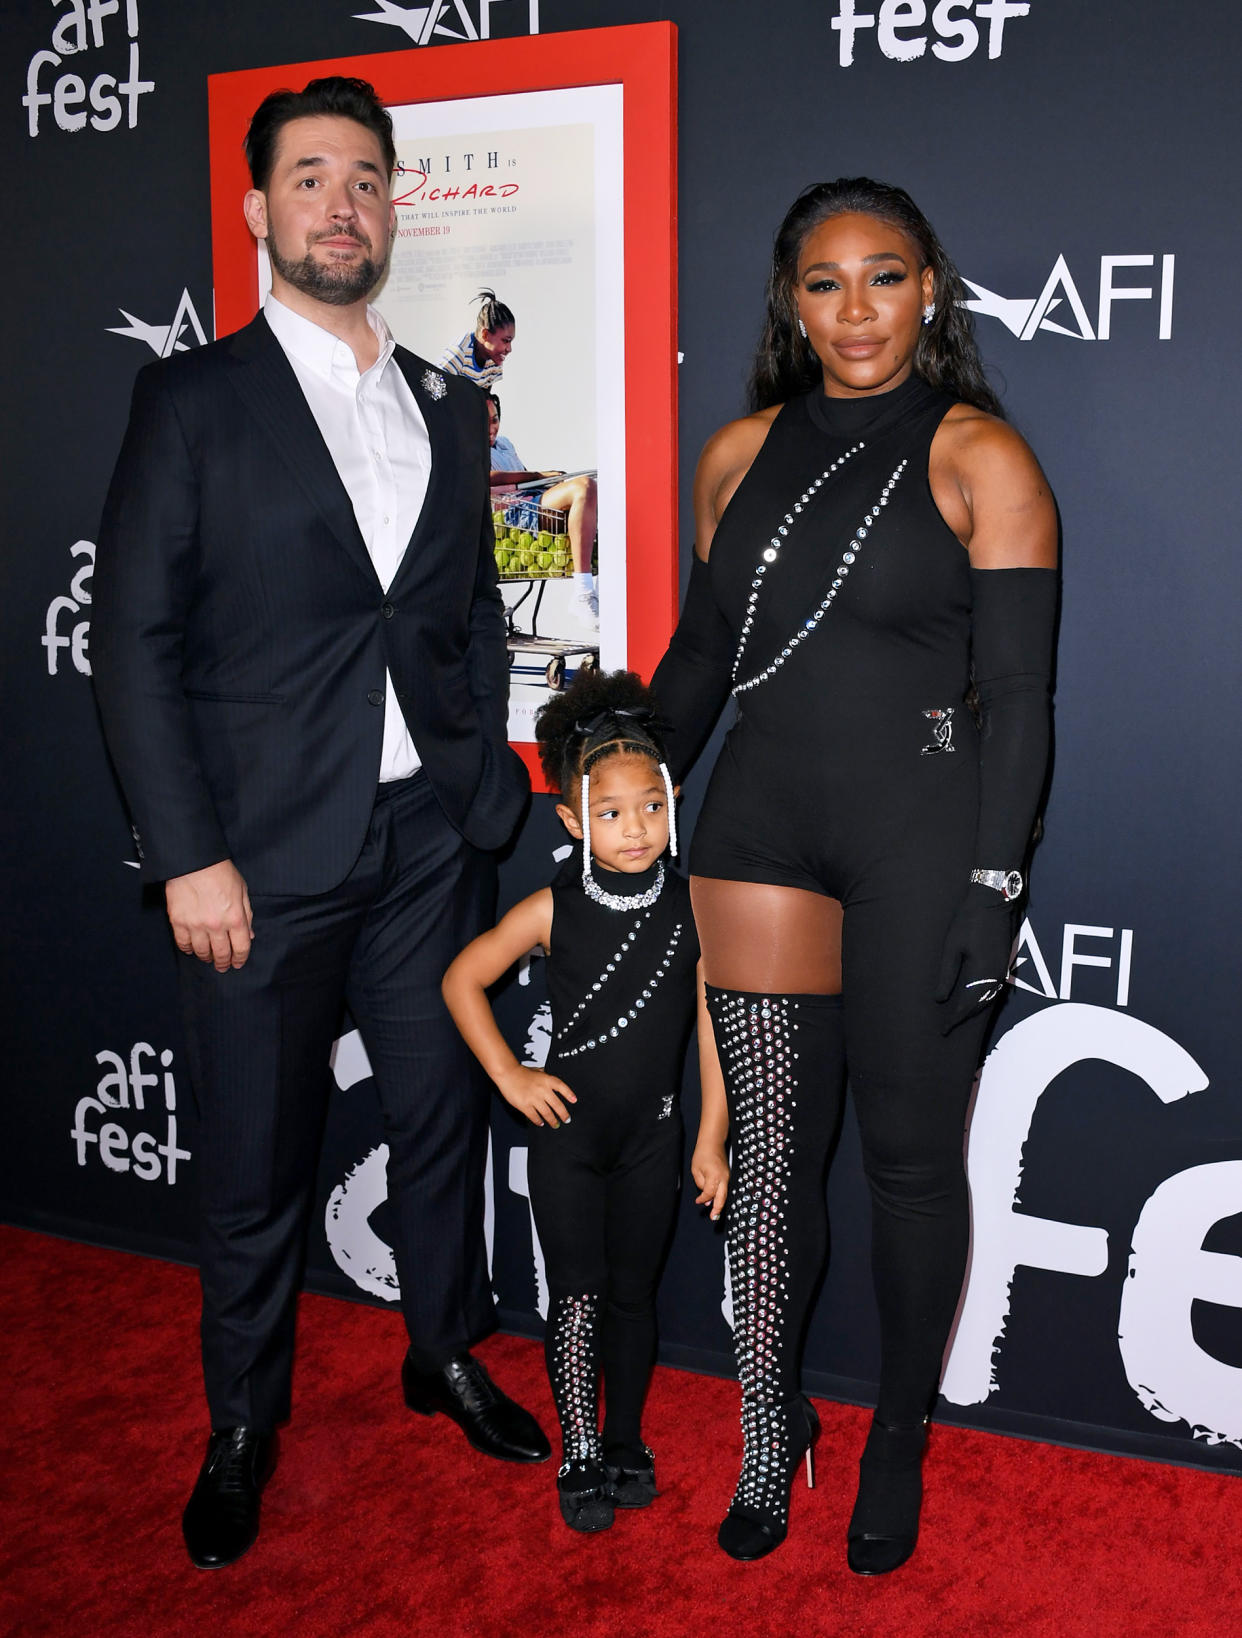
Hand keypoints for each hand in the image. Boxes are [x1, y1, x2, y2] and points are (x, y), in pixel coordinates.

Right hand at [165, 859, 252, 972]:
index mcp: (235, 917)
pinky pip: (183, 943)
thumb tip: (248, 935)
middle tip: (222, 967)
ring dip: (206, 957)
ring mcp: (196, 925)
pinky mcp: (178, 921)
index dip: (240, 959)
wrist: (193, 861)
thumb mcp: (242, 891)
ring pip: (201, 951)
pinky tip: (191, 949)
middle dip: (223, 963)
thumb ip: (246, 915)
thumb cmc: (220, 872)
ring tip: (208, 958)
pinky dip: (187, 949)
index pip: (241, 947)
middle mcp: (216, 925)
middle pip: (221, 953)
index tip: (238, 963)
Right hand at [495, 1065, 576, 1127]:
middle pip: (557, 1105)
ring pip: (547, 1113)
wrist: (507, 1074)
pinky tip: (541, 1123)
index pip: (562, 1087)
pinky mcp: (525, 1105)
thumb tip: (554, 1083)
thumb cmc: (521, 1072)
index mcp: (546, 1079)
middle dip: (563, 1114)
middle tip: (566, 1119)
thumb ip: (546, 1077)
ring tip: (555, 1124)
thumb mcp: (537, 1071)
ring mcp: (534, 1098)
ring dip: (552, 1120)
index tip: (574, 1100)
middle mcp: (542, 1089)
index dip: (569, 1094)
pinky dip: (539, 1121)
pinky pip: (534, 1116)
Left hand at [691, 1142, 729, 1219]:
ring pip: (724, 1194)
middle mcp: (724, 1178)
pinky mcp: (727, 1176)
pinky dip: (720, 1196)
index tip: (697, 1201)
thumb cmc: (703, 1154)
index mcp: (715, 1176)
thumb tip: (705, 1196)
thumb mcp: (696, 1170)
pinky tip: (715, 1200)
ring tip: (715, 1213)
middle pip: (722, 1198)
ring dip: (719, 1203)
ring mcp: (727, 1177)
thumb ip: (700, 1184)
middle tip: (713, 1217)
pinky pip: (724, 1189)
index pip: (709, 1194)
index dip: (703, 1199)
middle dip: (718, 1209)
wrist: (712, 1143)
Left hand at [934, 884, 1016, 1032]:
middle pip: (980, 1004)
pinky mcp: (1004, 962)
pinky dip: (984, 997)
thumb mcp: (952, 947)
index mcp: (982, 973)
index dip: (955, 1019)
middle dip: (964, 1017)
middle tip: (948, 1026)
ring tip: (959, 1017)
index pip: (968, 1005)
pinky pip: (995, 988)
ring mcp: (1002, 968)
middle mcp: (996, 975)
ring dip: (975, 1008)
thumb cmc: (968, 921)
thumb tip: (939, 999)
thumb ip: (947, 974)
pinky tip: (975, 998)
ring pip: (989, 997)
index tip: (944, 1029)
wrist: (993, 901)